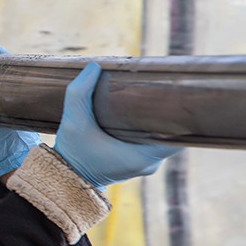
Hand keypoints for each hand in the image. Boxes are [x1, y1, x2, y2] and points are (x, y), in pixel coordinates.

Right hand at [54, 62, 181, 187]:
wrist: (65, 178)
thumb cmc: (72, 152)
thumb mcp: (74, 121)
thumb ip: (80, 93)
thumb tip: (95, 66)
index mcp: (142, 156)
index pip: (179, 134)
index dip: (181, 114)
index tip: (176, 94)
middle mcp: (150, 163)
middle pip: (173, 134)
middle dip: (169, 113)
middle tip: (162, 88)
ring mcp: (145, 164)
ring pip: (163, 138)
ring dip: (159, 120)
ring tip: (153, 97)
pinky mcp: (137, 162)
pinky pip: (153, 143)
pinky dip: (150, 128)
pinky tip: (143, 112)